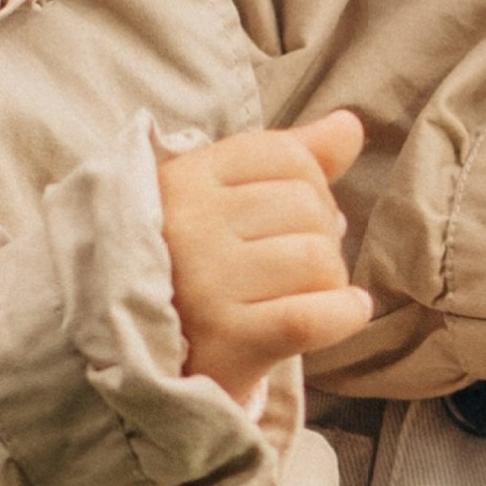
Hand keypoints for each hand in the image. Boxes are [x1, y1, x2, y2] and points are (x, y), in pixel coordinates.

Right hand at [158, 109, 372, 399]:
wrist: (135, 359)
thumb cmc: (188, 269)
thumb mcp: (219, 199)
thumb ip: (288, 157)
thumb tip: (350, 125)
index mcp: (185, 180)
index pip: (287, 156)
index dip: (311, 185)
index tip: (292, 219)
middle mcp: (190, 226)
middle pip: (308, 207)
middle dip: (320, 236)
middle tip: (295, 267)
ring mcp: (206, 283)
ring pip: (317, 259)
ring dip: (329, 280)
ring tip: (302, 294)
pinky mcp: (227, 339)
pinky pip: (313, 316)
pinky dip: (343, 314)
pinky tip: (345, 312)